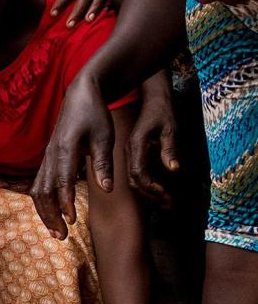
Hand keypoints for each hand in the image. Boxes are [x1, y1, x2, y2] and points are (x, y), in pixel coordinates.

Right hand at [32, 73, 114, 238]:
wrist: (80, 94)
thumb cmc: (95, 115)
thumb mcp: (105, 137)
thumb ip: (104, 163)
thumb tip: (107, 189)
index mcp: (65, 150)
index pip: (61, 182)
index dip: (65, 202)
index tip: (72, 220)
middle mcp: (51, 155)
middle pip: (42, 192)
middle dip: (50, 215)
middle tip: (62, 236)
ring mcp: (47, 157)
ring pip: (37, 191)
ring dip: (45, 213)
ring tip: (57, 231)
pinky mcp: (48, 159)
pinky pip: (40, 184)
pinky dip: (44, 203)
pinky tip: (53, 214)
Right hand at [127, 76, 178, 205]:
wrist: (153, 99)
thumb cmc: (161, 111)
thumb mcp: (170, 127)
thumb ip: (170, 148)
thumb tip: (174, 169)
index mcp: (136, 145)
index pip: (138, 173)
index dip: (151, 187)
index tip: (166, 194)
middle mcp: (129, 152)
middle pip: (133, 181)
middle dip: (151, 195)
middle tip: (170, 204)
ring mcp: (129, 153)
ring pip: (133, 180)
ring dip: (150, 193)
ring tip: (167, 202)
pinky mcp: (133, 154)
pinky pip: (136, 174)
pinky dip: (148, 185)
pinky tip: (160, 190)